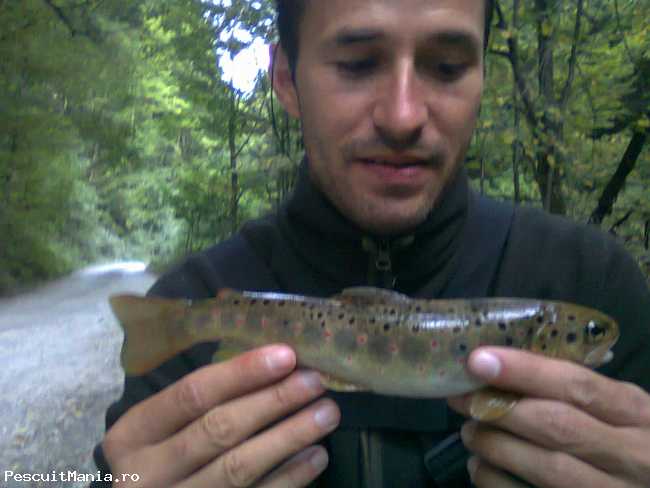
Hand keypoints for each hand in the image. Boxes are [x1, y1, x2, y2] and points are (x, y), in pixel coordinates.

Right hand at [102, 344, 339, 486]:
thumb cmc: (157, 455)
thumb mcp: (159, 425)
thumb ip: (200, 398)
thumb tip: (269, 358)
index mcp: (134, 433)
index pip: (192, 394)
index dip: (241, 373)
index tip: (286, 355)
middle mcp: (150, 471)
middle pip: (219, 429)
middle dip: (273, 401)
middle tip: (314, 381)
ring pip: (240, 467)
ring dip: (289, 437)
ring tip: (326, 413)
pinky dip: (290, 477)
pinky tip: (317, 455)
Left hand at [447, 347, 649, 487]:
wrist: (648, 487)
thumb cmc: (631, 442)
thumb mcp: (621, 412)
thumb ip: (579, 392)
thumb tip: (504, 365)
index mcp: (637, 414)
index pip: (577, 385)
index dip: (525, 371)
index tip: (479, 361)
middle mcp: (632, 455)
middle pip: (556, 425)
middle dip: (500, 408)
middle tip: (462, 399)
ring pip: (545, 468)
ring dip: (495, 446)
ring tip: (470, 433)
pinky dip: (496, 482)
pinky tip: (479, 468)